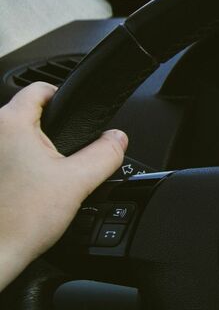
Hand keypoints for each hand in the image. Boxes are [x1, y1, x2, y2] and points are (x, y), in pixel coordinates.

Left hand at [0, 82, 125, 288]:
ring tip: (40, 183)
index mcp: (9, 123)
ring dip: (29, 154)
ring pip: (14, 140)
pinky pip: (4, 159)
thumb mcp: (79, 182)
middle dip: (48, 135)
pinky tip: (23, 193)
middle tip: (60, 164)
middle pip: (26, 115)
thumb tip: (117, 139)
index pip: (40, 88)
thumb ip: (106, 153)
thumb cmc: (20, 220)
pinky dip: (14, 169)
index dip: (64, 98)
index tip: (74, 116)